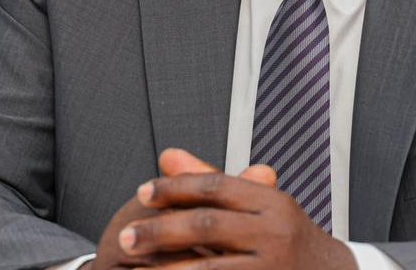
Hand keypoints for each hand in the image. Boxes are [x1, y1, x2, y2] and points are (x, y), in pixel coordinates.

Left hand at [117, 149, 355, 269]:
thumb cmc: (289, 241)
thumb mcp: (260, 206)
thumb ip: (211, 181)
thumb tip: (167, 157)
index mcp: (272, 202)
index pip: (216, 186)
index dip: (175, 187)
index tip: (143, 192)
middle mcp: (274, 232)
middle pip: (206, 225)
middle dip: (160, 231)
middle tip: (126, 237)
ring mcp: (271, 267)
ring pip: (207, 267)